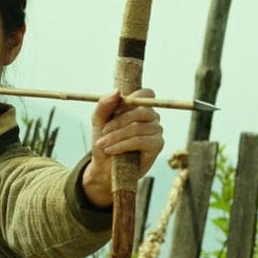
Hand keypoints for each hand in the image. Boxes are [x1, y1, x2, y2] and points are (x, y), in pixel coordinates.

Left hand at [81, 88, 163, 207]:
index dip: (131, 99)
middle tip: (103, 131)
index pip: (146, 94)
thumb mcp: (99, 120)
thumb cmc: (104, 141)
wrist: (104, 167)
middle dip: (118, 121)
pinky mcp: (157, 145)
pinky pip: (140, 140)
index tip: (112, 111)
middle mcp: (153, 117)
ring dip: (116, 136)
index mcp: (141, 107)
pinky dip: (122, 145)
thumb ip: (105, 104)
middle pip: (141, 111)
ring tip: (103, 144)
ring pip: (137, 127)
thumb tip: (117, 91)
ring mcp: (157, 130)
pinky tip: (111, 150)